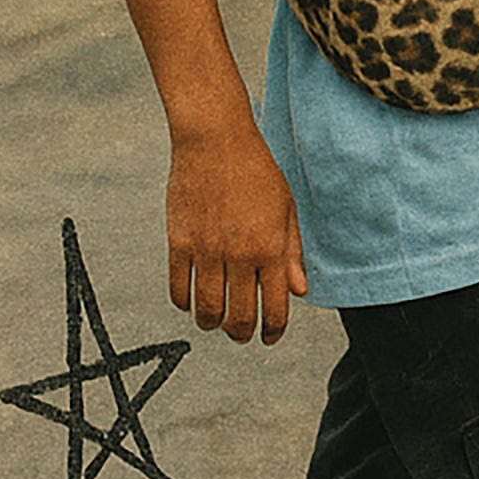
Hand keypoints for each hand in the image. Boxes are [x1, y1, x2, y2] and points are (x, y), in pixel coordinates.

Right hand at [167, 124, 306, 344]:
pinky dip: (185, 302)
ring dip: (212, 323)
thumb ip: (292, 253)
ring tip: (216, 322)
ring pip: (207, 309)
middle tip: (242, 334)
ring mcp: (207, 250)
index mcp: (270, 249)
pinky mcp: (179, 242)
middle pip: (239, 317)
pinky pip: (179, 288)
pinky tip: (192, 302)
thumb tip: (299, 293)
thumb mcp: (287, 210)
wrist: (215, 141)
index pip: (274, 308)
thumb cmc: (257, 172)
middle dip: (242, 334)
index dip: (273, 331)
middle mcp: (239, 255)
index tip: (269, 338)